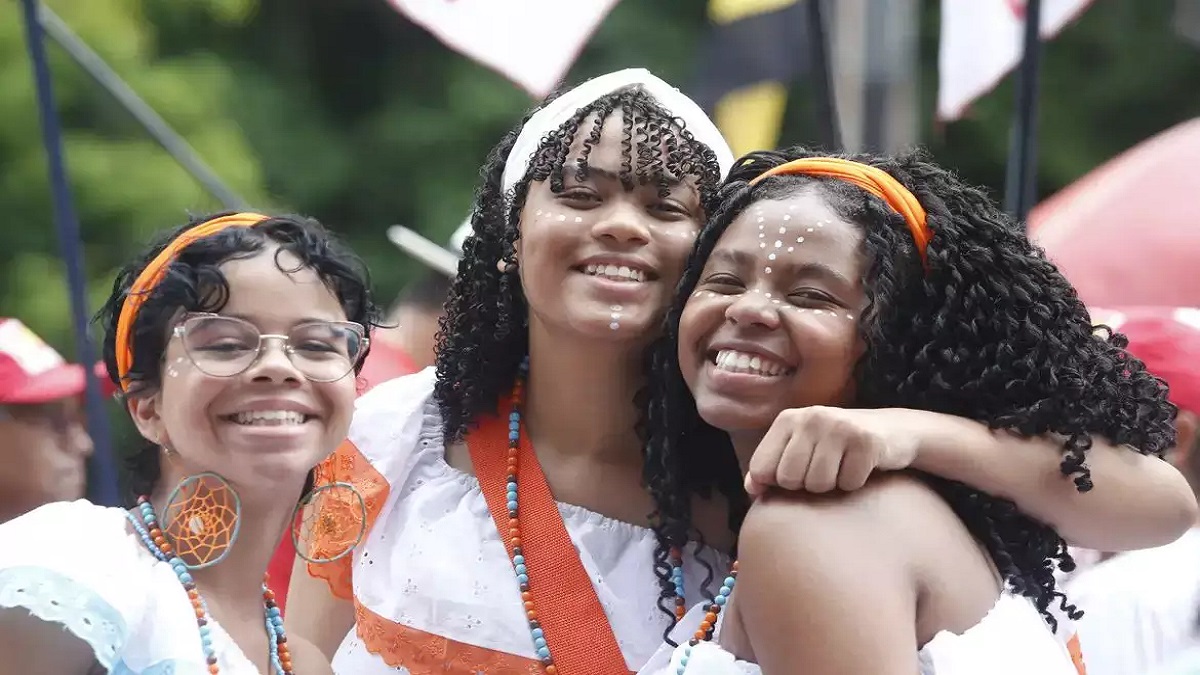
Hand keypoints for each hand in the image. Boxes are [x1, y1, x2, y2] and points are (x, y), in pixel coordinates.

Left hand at [745, 407, 922, 495]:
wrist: (892, 431)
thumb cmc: (836, 446)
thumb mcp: (800, 449)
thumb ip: (770, 467)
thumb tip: (751, 488)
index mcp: (787, 419)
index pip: (761, 468)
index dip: (776, 483)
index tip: (795, 474)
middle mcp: (811, 417)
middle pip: (789, 479)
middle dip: (806, 485)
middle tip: (824, 469)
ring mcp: (839, 427)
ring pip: (818, 484)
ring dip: (832, 486)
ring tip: (841, 467)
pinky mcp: (866, 442)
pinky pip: (848, 484)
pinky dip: (855, 484)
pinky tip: (860, 467)